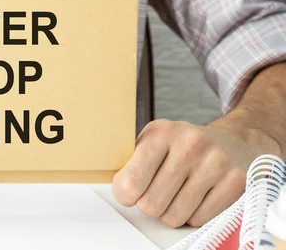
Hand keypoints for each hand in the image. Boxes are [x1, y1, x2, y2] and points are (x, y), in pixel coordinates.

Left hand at [111, 119, 255, 227]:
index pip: (130, 182)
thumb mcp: (151, 141)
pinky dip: (193, 215)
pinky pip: (199, 220)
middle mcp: (190, 144)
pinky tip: (196, 196)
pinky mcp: (235, 181)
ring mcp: (215, 162)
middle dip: (150, 204)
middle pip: (151, 205)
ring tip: (178, 192)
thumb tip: (118, 190)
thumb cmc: (181, 145)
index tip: (129, 192)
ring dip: (171, 211)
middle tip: (158, 191)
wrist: (230, 140)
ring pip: (175, 216)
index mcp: (161, 132)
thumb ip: (130, 163)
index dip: (125, 195)